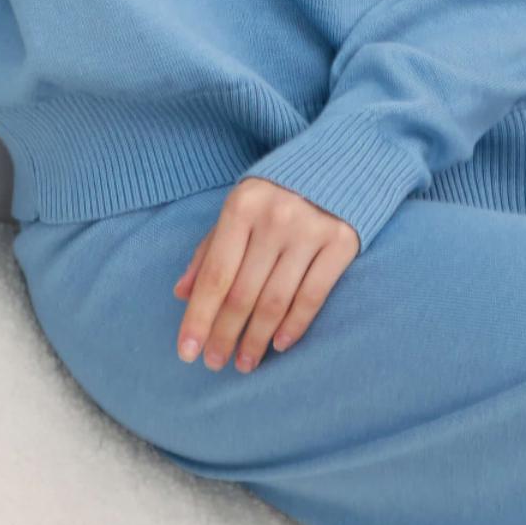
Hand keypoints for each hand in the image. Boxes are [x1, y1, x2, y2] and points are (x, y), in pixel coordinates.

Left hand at [173, 178, 357, 373]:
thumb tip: (182, 293)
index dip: (199, 317)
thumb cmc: (279, 190)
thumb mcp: (240, 207)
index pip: (215, 275)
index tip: (187, 352)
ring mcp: (311, 230)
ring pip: (275, 300)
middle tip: (216, 364)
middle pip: (242, 293)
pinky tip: (279, 345)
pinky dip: (294, 325)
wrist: (342, 160)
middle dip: (225, 335)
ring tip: (244, 363)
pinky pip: (312, 295)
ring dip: (256, 339)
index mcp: (242, 206)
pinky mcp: (342, 241)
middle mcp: (275, 218)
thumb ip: (211, 248)